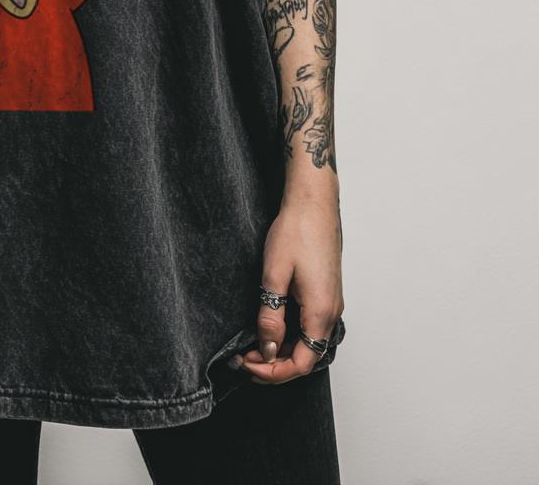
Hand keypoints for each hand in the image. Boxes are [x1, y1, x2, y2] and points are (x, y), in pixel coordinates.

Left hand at [237, 194, 343, 384]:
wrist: (313, 203)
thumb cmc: (296, 231)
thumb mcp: (274, 275)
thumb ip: (271, 316)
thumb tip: (268, 349)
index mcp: (321, 312)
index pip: (301, 363)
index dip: (273, 372)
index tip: (247, 364)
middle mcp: (332, 312)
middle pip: (306, 356)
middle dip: (274, 364)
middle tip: (243, 357)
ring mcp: (331, 302)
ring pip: (308, 342)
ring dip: (282, 349)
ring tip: (252, 344)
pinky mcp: (326, 293)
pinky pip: (310, 325)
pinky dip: (290, 334)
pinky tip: (270, 325)